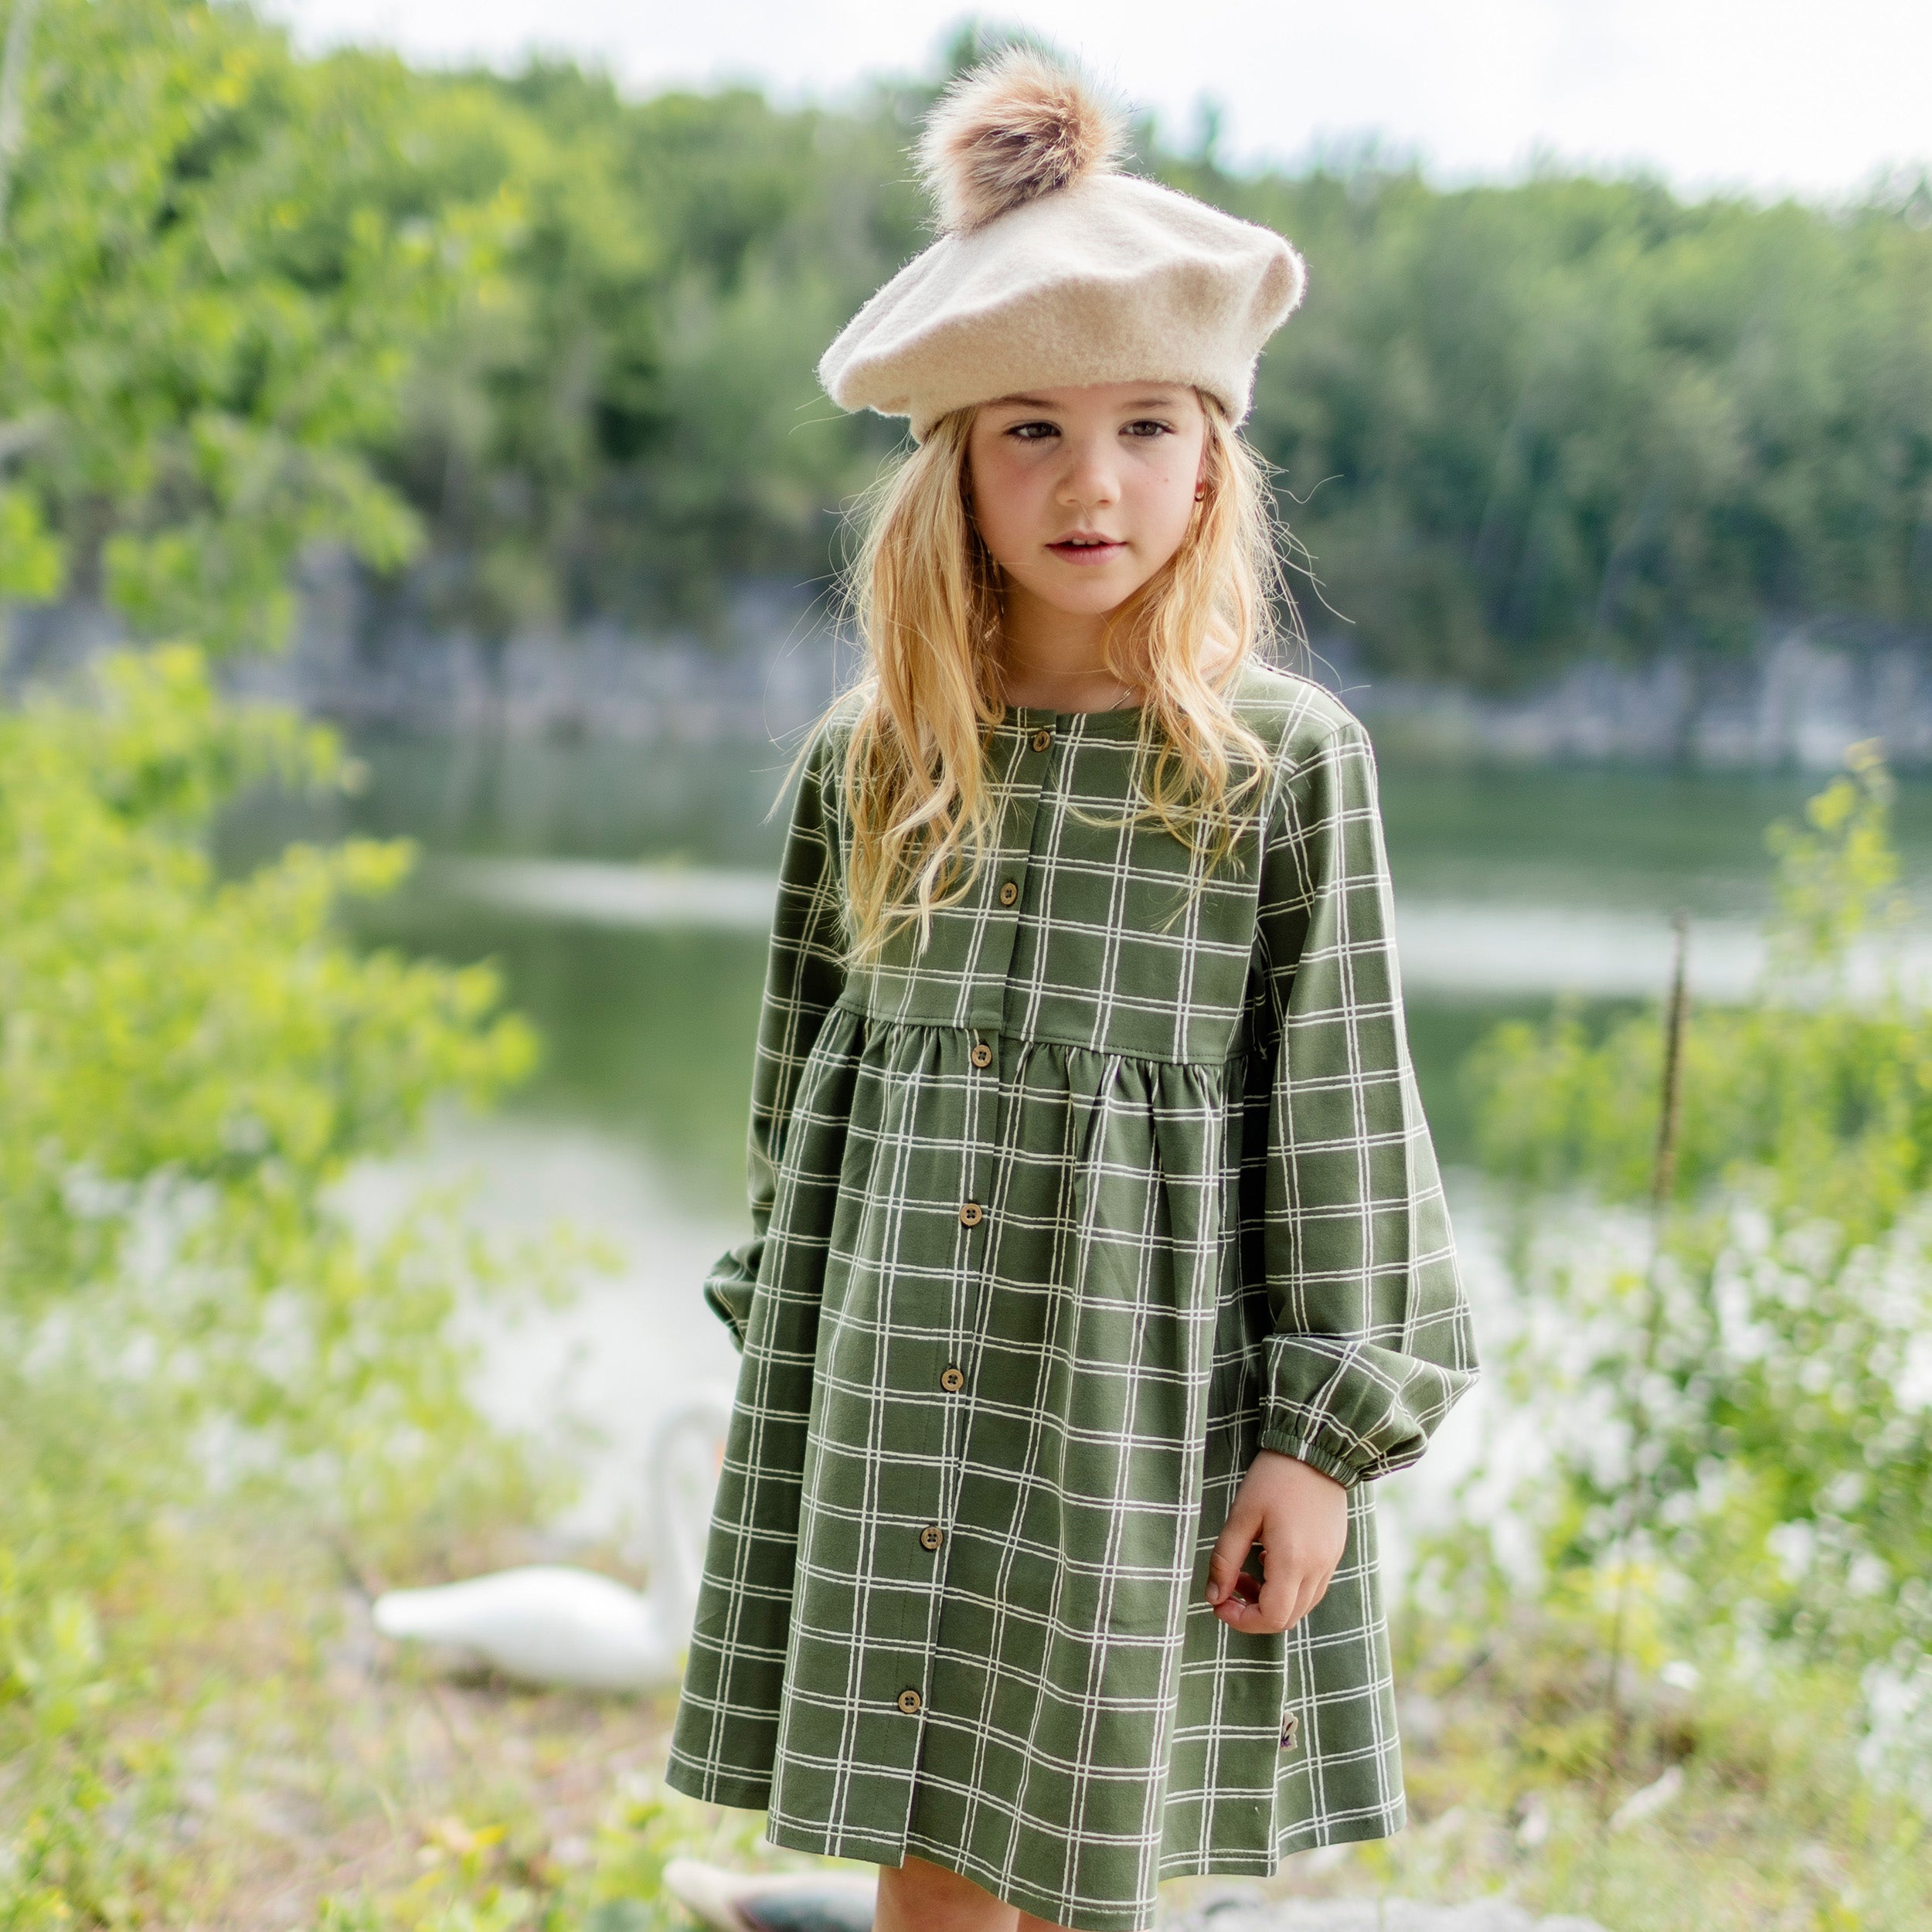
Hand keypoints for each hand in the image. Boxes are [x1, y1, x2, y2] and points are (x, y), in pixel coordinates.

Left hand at [1204, 1449, 1348, 1633]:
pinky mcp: (1334, 1553)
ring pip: (1301, 1605)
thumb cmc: (1273, 1478)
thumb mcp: (1241, 1516)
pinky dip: (1288, 1587)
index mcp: (1292, 1560)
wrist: (1315, 1448)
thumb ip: (1225, 1560)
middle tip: (1229, 1589)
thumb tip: (1213, 1596)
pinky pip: (1312, 1587)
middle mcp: (1317, 1568)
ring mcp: (1330, 1562)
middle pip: (1287, 1618)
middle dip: (1253, 1613)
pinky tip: (1268, 1558)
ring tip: (1246, 1572)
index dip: (1243, 1620)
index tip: (1220, 1604)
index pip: (1273, 1618)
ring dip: (1271, 1601)